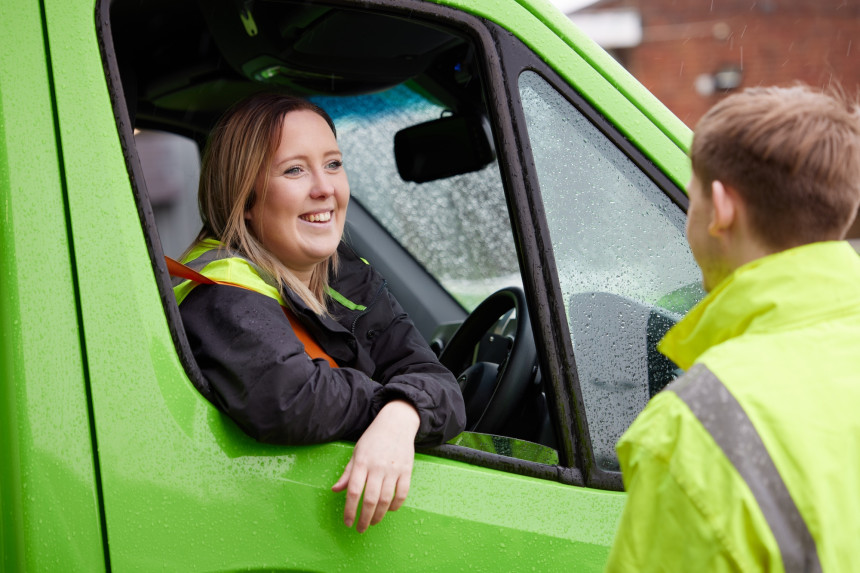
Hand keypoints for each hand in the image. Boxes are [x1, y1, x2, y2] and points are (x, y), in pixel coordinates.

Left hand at [331, 399, 419, 532]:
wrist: (397, 423)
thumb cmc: (374, 438)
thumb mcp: (357, 452)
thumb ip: (348, 473)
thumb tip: (336, 490)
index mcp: (362, 463)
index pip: (354, 491)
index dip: (350, 510)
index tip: (347, 522)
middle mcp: (377, 467)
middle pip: (370, 500)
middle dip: (364, 518)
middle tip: (360, 528)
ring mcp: (393, 469)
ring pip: (386, 499)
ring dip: (378, 515)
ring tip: (372, 522)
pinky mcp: (406, 470)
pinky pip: (402, 493)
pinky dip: (396, 505)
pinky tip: (390, 510)